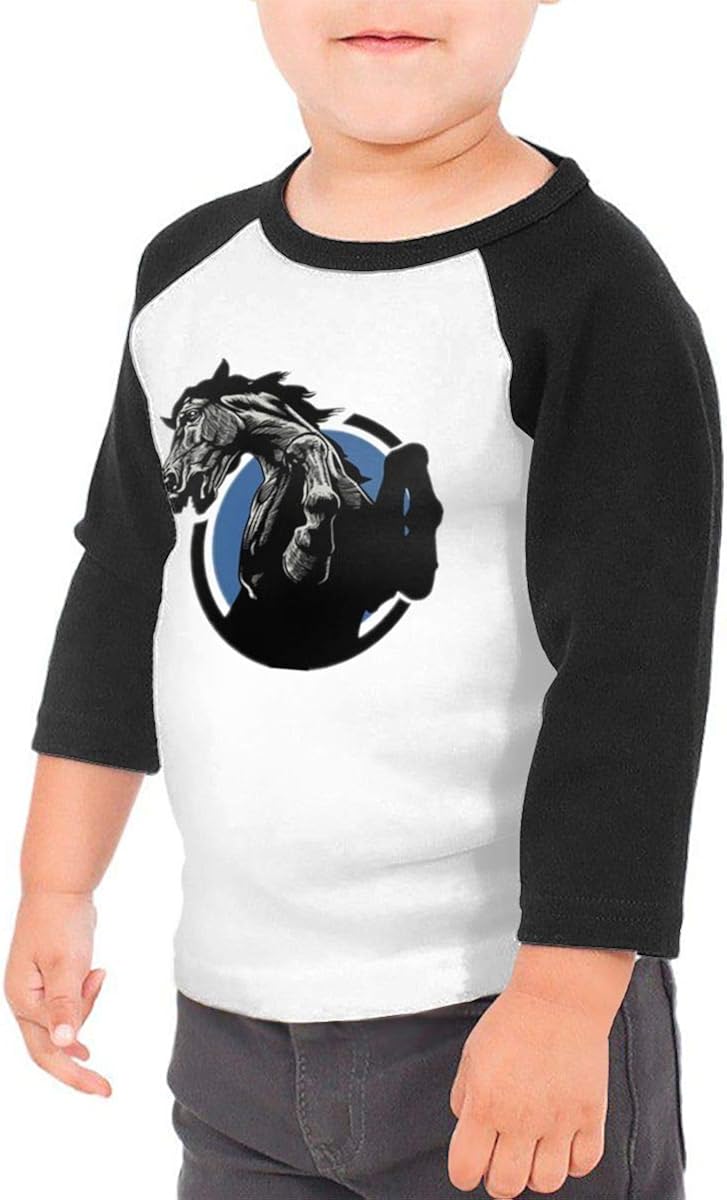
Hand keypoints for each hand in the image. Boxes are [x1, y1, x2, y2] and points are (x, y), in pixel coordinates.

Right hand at [4, 891, 110, 1096]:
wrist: (59, 887)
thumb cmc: (60, 922)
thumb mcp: (66, 964)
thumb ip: (65, 1004)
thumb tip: (64, 1044)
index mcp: (24, 1001)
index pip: (48, 1051)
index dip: (74, 1075)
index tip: (102, 1090)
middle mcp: (24, 1000)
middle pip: (49, 1047)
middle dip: (77, 1068)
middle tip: (105, 1088)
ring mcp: (34, 990)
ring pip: (61, 1024)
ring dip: (84, 1011)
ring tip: (96, 975)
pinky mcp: (48, 978)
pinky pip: (65, 1006)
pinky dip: (82, 1003)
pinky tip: (92, 994)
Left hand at [448, 946, 634, 1196]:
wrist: (559, 999)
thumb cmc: (515, 1020)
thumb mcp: (471, 1054)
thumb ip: (464, 1097)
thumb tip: (467, 1125)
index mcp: (485, 1104)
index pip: (465, 1169)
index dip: (464, 1172)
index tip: (470, 1165)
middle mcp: (520, 1119)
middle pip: (506, 1185)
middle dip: (498, 1180)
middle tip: (501, 1161)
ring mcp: (558, 1121)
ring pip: (546, 1183)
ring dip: (536, 1174)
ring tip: (533, 1152)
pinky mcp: (590, 1116)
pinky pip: (583, 1164)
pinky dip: (572, 1162)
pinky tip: (562, 1144)